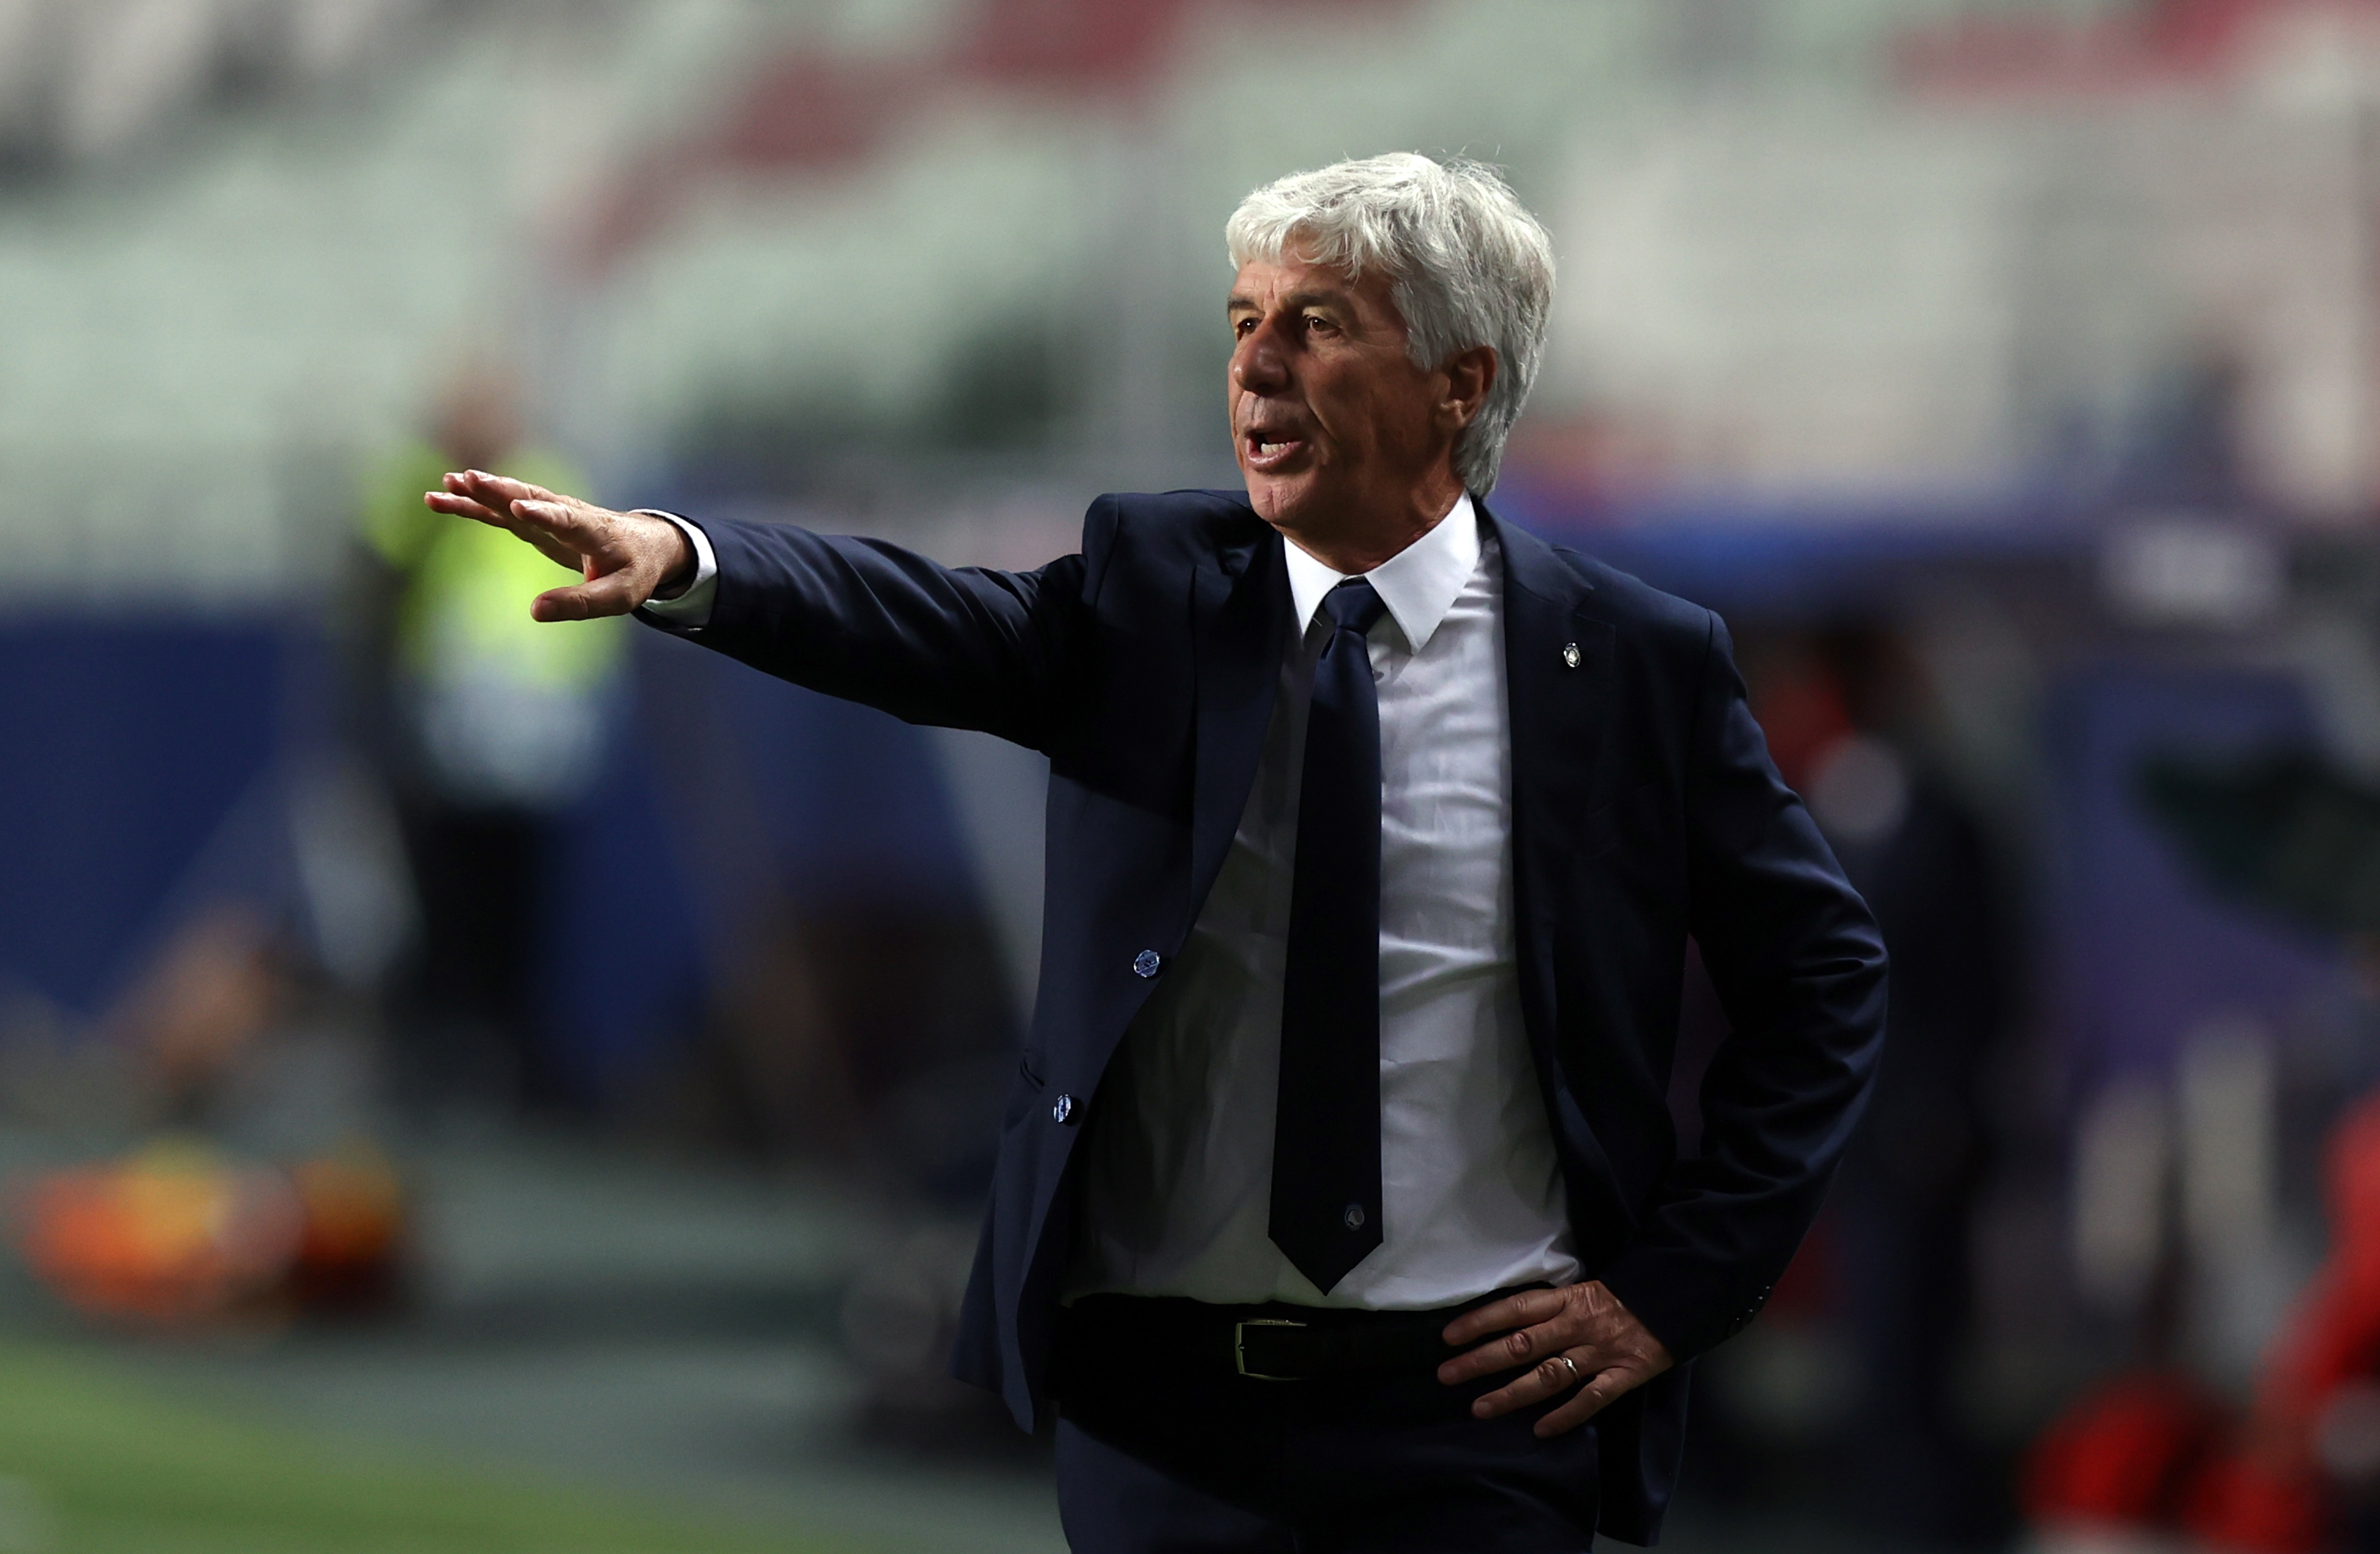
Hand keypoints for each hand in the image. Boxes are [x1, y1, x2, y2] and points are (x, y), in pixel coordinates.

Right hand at [424, 469, 693, 620]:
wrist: (645, 545)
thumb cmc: (634, 571)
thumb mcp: (619, 597)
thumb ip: (580, 604)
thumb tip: (534, 612)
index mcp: (594, 531)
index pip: (566, 519)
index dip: (543, 513)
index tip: (518, 506)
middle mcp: (568, 514)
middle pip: (531, 498)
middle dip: (500, 489)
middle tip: (468, 479)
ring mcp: (549, 514)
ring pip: (510, 498)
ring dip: (479, 491)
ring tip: (445, 485)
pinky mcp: (536, 521)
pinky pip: (500, 510)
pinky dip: (474, 504)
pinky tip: (443, 498)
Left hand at [1437, 1280, 1673, 1438]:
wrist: (1673, 1300)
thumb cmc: (1619, 1297)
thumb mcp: (1581, 1290)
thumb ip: (1549, 1309)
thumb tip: (1503, 1324)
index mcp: (1565, 1300)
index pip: (1514, 1309)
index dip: (1480, 1322)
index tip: (1448, 1337)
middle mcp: (1576, 1326)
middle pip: (1522, 1344)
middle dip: (1481, 1361)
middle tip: (1447, 1375)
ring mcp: (1598, 1353)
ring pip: (1548, 1375)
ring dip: (1512, 1394)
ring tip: (1480, 1408)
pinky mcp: (1623, 1375)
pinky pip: (1591, 1398)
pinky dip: (1566, 1415)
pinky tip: (1541, 1430)